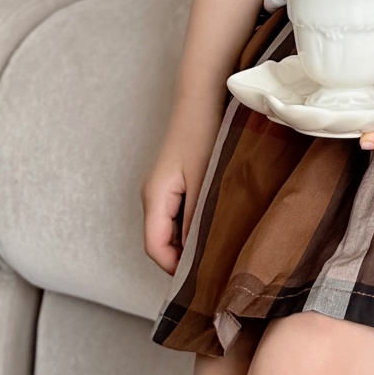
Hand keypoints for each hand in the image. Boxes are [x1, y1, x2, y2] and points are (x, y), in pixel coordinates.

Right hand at [142, 104, 222, 274]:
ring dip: (191, 240)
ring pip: (172, 229)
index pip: (155, 248)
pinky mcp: (175, 183)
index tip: (202, 277)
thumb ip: (198, 217)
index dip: (175, 268)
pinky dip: (194, 224)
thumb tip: (198, 254)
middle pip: (161, 242)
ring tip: (220, 247)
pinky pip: (179, 215)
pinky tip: (217, 223)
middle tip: (215, 266)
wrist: (202, 96)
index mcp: (154, 198)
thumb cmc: (203, 132)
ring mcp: (163, 190)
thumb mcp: (204, 178)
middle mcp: (153, 197)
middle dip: (184, 258)